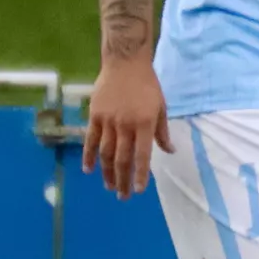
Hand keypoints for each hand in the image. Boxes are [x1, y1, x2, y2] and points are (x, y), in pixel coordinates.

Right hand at [82, 54, 164, 199]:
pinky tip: (88, 169)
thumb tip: (169, 151)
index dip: (140, 175)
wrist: (125, 62)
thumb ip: (162, 132)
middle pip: (123, 159)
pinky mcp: (95, 116)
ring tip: (109, 187)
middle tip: (123, 196)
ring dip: (107, 172)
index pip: (143, 155)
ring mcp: (108, 121)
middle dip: (123, 180)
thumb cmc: (147, 85)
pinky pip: (91, 140)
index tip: (139, 190)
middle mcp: (126, 125)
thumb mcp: (161, 107)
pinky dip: (89, 156)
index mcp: (145, 124)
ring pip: (106, 153)